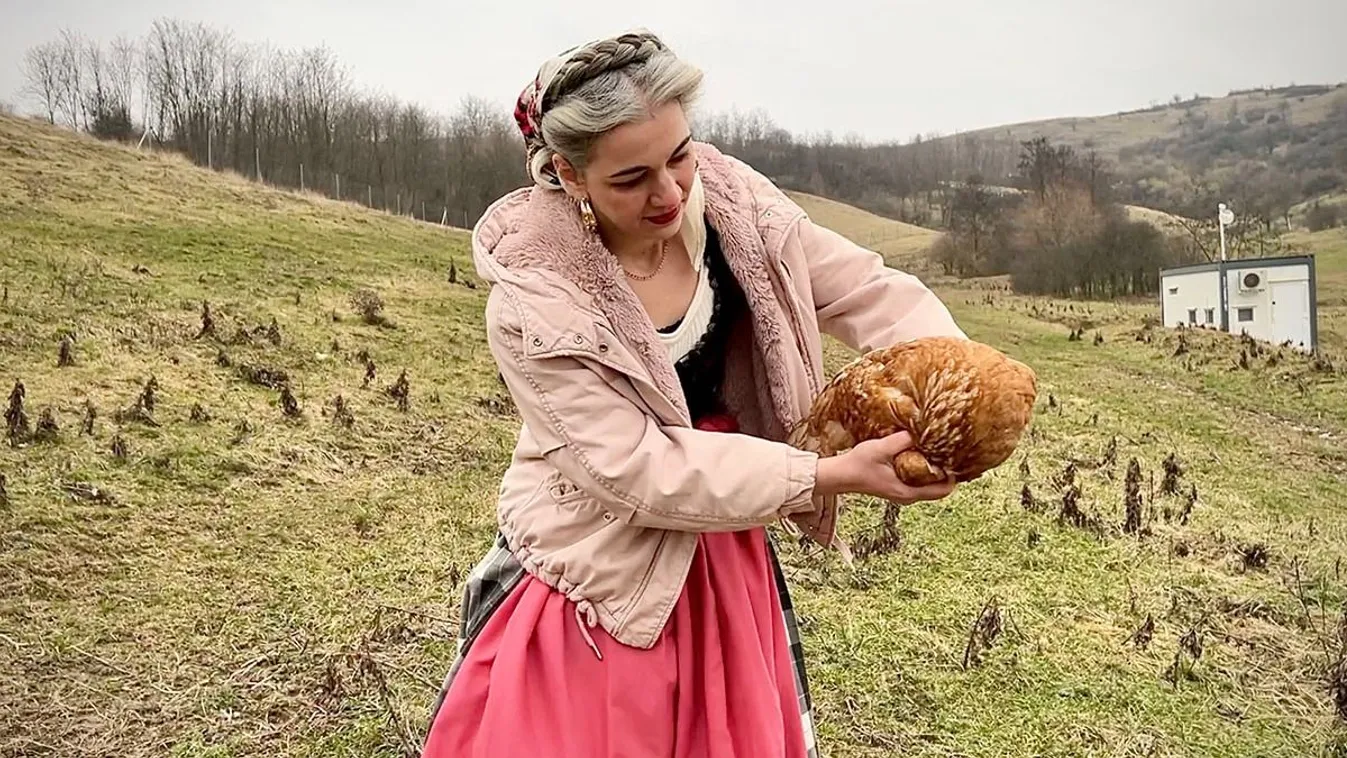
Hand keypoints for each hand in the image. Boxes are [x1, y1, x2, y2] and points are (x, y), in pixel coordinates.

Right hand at [814, 432, 956, 504]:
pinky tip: (922, 454)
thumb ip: (901, 440)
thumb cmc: (858, 464)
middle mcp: (908, 496)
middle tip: (951, 451)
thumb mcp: (880, 448)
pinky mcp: (897, 487)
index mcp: (907, 492)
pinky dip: (924, 470)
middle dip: (947, 472)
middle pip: (939, 488)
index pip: (942, 490)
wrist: (840, 475)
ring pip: (929, 485)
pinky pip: (919, 481)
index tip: (956, 458)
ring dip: (936, 471)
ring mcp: (903, 493)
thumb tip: (921, 431)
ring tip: (939, 450)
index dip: (954, 476)